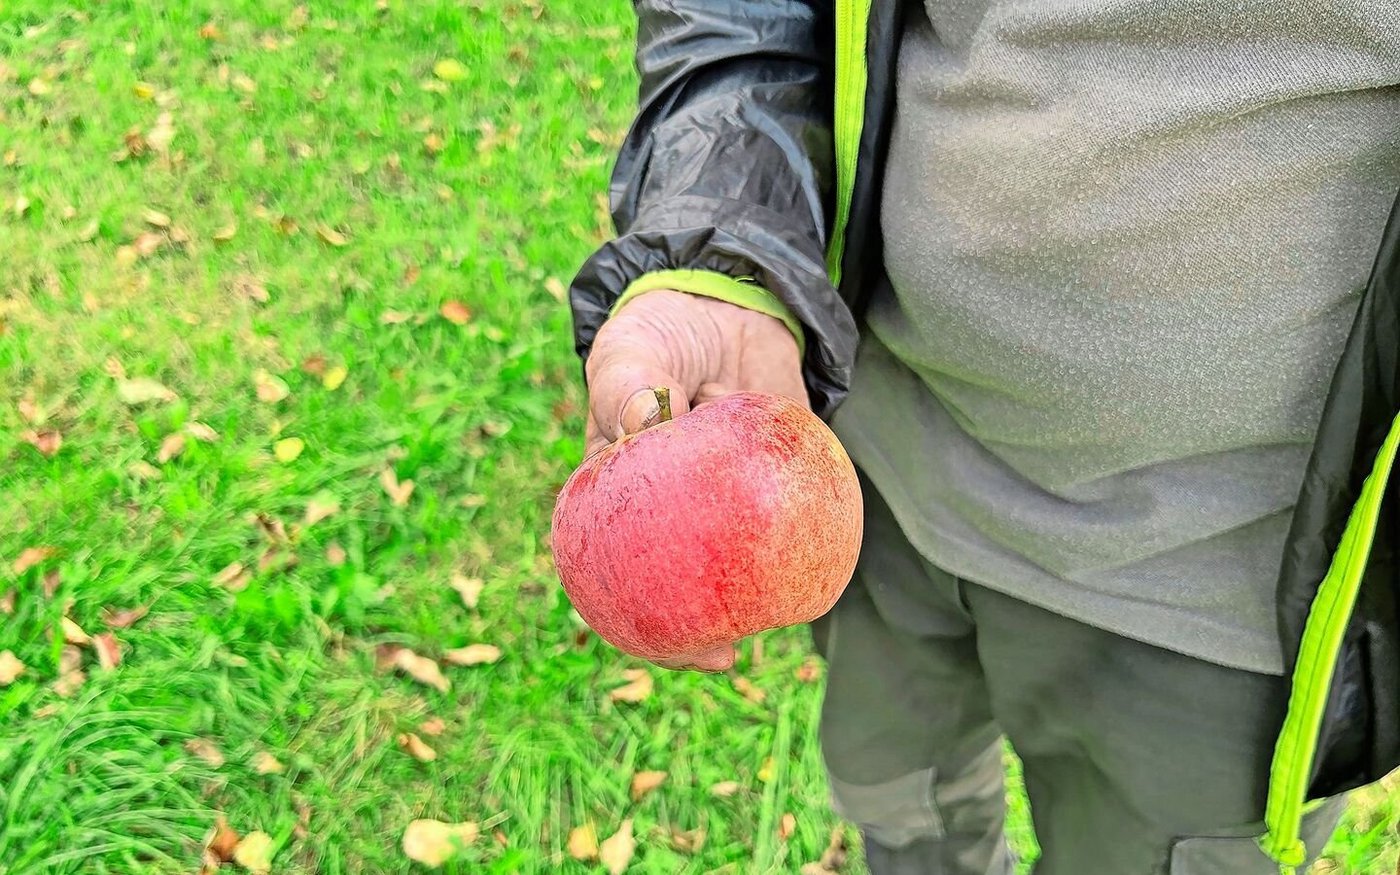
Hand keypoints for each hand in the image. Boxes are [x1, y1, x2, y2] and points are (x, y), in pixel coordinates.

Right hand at [583, 288, 806, 670]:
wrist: (725, 301)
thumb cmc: (659, 332)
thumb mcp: (631, 352)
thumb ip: (629, 386)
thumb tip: (641, 425)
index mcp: (625, 496)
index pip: (617, 569)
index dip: (632, 617)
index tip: (656, 644)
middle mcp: (676, 509)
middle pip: (681, 583)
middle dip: (698, 632)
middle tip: (721, 657)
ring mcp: (728, 499)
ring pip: (741, 564)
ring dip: (755, 600)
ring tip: (772, 628)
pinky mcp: (775, 478)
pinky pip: (789, 516)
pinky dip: (801, 543)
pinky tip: (817, 568)